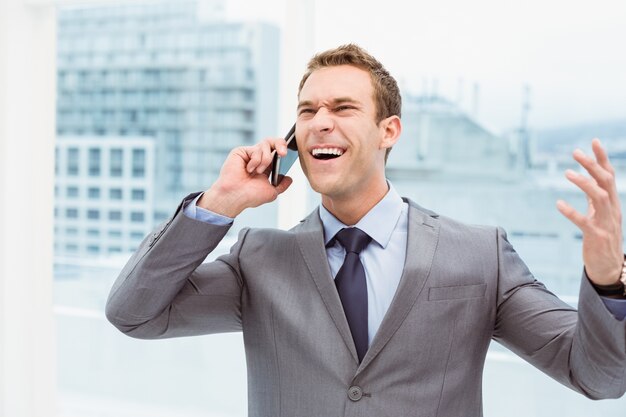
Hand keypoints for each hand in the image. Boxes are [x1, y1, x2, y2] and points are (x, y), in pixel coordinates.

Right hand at [197, 138, 292, 217]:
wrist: (235, 197)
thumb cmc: (250, 196)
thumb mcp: (271, 192)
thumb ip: (281, 185)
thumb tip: (289, 179)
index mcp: (265, 166)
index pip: (277, 151)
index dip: (284, 149)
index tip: (288, 154)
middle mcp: (258, 158)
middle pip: (272, 142)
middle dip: (280, 144)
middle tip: (283, 153)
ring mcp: (249, 154)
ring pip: (265, 145)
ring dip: (266, 160)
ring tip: (259, 171)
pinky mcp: (241, 151)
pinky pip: (256, 150)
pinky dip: (256, 161)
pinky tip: (249, 170)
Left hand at [557, 138, 622, 284]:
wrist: (609, 268)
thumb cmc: (603, 239)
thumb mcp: (601, 215)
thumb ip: (595, 198)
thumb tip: (589, 180)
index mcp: (613, 203)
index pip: (610, 175)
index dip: (602, 158)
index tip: (594, 141)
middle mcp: (612, 210)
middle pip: (606, 181)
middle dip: (592, 164)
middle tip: (576, 152)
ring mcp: (606, 223)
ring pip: (599, 197)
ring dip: (583, 183)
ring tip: (567, 172)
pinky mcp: (596, 236)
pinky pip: (584, 221)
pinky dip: (571, 211)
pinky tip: (558, 204)